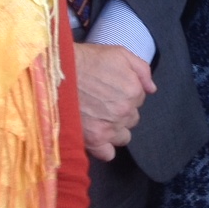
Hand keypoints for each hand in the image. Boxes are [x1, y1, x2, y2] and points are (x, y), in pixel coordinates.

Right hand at [74, 43, 156, 161]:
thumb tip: (152, 89)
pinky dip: (104, 147)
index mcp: (133, 91)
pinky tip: (95, 135)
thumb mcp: (118, 53)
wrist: (56, 73)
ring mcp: (110, 127)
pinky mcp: (93, 140)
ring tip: (97, 118)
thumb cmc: (86, 60)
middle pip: (132, 118)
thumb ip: (141, 69)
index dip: (125, 94)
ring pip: (123, 136)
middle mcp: (124, 111)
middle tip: (102, 103)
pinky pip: (108, 154)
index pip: (138, 99)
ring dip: (114, 129)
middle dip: (121, 112)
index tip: (110, 90)